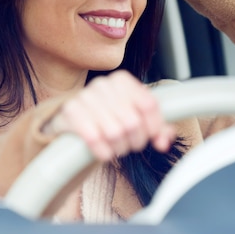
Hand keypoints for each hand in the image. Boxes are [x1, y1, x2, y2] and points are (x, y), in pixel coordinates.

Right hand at [44, 71, 174, 160]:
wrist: (71, 120)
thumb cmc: (108, 118)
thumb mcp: (134, 117)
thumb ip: (155, 127)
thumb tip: (164, 141)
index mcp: (122, 80)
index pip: (149, 105)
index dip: (154, 127)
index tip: (152, 138)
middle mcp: (104, 84)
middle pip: (133, 122)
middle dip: (135, 141)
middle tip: (130, 144)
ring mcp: (85, 96)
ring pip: (115, 132)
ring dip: (119, 148)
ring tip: (116, 147)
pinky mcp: (70, 112)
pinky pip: (94, 138)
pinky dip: (103, 151)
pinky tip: (104, 152)